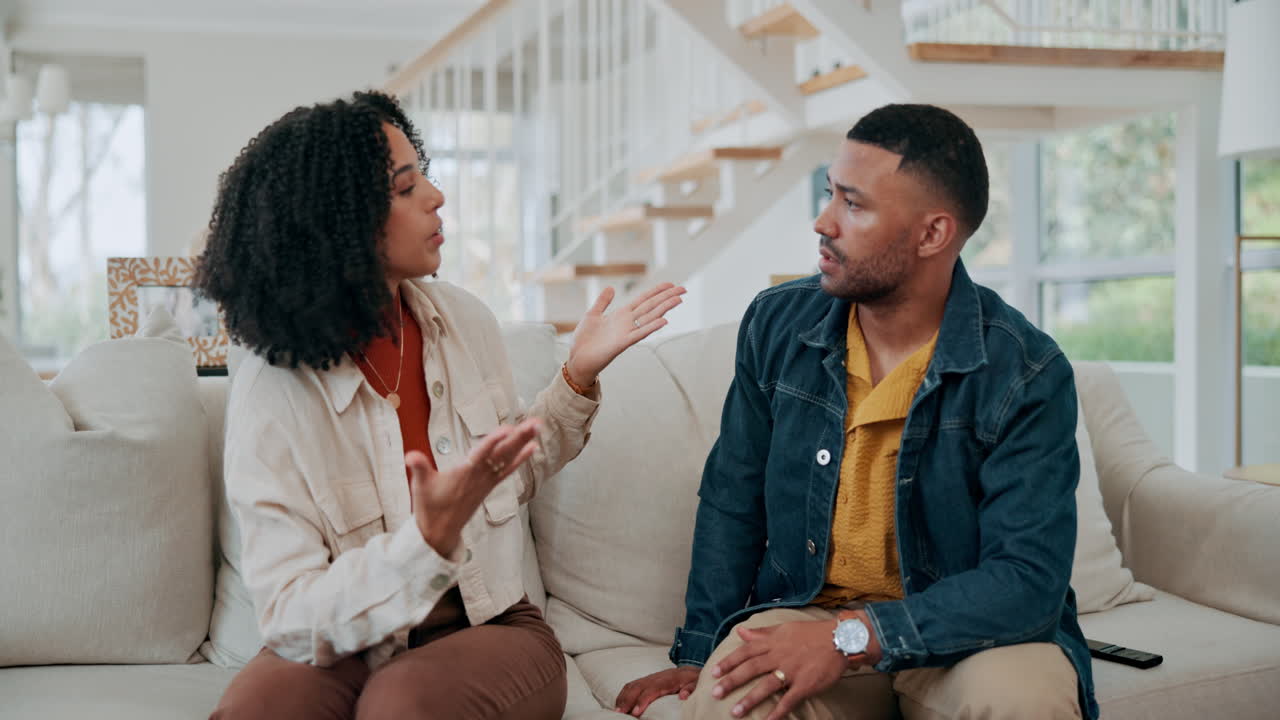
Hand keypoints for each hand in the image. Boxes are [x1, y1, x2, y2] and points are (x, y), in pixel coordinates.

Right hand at [406, 418, 540, 556]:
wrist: (440, 532)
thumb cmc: (430, 507)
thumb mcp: (420, 486)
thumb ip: (418, 468)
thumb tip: (411, 456)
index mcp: (463, 474)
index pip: (481, 454)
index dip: (493, 442)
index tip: (507, 429)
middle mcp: (479, 476)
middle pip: (502, 453)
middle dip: (519, 437)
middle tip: (536, 423)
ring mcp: (486, 481)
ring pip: (508, 458)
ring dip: (523, 442)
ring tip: (537, 427)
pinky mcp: (489, 486)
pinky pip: (508, 470)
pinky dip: (521, 458)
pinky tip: (532, 448)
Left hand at [564, 282, 686, 387]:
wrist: (577, 359)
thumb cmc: (584, 340)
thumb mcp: (592, 315)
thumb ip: (602, 302)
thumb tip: (611, 287)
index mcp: (621, 315)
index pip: (643, 300)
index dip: (657, 291)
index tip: (671, 284)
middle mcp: (627, 322)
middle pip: (651, 306)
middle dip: (667, 297)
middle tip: (683, 289)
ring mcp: (626, 332)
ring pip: (649, 318)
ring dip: (664, 309)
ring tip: (678, 300)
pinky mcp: (622, 343)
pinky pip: (639, 334)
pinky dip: (651, 327)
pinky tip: (663, 321)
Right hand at [615, 666, 700, 716]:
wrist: (688, 670)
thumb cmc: (692, 679)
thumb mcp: (696, 683)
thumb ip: (691, 689)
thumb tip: (683, 695)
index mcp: (667, 680)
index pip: (651, 690)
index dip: (642, 700)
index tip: (636, 712)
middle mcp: (655, 678)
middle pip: (637, 687)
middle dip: (627, 700)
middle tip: (620, 714)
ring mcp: (648, 678)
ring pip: (632, 686)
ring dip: (623, 698)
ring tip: (617, 711)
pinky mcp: (645, 681)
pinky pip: (631, 685)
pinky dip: (623, 694)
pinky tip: (620, 704)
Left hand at [710, 618, 873, 719]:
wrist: (840, 638)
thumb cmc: (811, 633)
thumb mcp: (784, 628)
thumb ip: (762, 633)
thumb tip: (740, 632)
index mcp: (773, 642)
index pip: (746, 651)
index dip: (728, 662)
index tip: (713, 672)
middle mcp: (779, 655)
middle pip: (751, 668)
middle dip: (732, 681)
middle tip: (715, 693)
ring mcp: (792, 670)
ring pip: (766, 686)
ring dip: (750, 700)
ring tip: (735, 712)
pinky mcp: (806, 684)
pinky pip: (789, 700)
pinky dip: (778, 712)